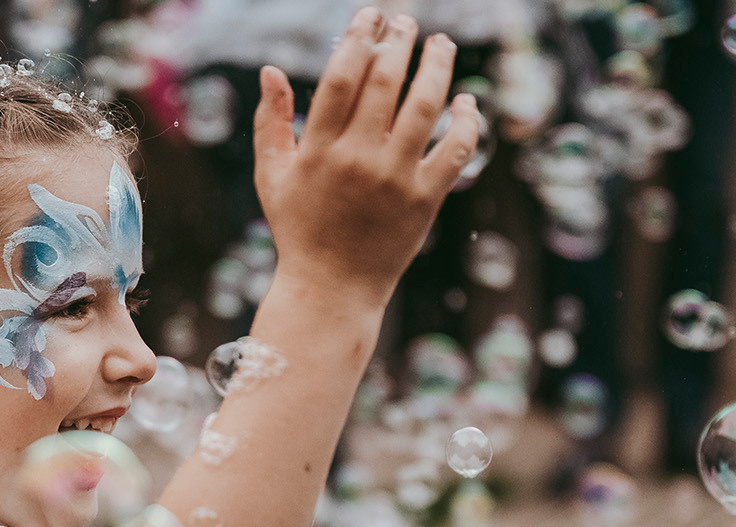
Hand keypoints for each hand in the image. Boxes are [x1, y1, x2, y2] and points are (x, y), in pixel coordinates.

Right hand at [253, 8, 481, 305]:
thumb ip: (270, 122)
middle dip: (398, 41)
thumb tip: (271, 69)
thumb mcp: (272, 177)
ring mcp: (395, 179)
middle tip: (406, 22)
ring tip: (441, 44)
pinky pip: (456, 149)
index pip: (342, 77)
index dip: (358, 37)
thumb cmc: (300, 230)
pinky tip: (466, 102)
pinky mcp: (425, 200)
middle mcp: (358, 160)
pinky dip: (466, 120)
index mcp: (319, 150)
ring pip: (426, 105)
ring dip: (437, 65)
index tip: (370, 16)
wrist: (332, 290)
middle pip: (385, 81)